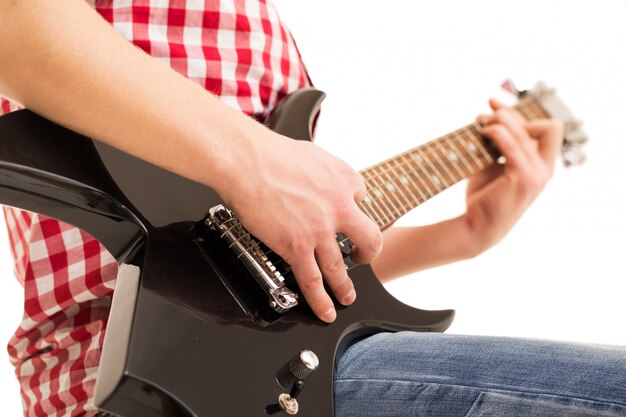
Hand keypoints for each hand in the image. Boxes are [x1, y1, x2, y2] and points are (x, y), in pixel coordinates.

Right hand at [219, 131, 382, 322]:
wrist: (246, 161)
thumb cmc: (270, 153)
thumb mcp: (313, 154)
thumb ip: (326, 171)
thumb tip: (323, 182)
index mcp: (345, 180)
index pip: (361, 198)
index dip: (351, 208)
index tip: (343, 215)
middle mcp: (340, 207)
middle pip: (369, 238)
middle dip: (368, 253)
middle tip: (361, 258)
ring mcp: (320, 230)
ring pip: (341, 268)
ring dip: (345, 286)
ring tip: (347, 296)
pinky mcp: (297, 247)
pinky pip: (313, 281)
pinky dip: (321, 301)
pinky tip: (325, 311)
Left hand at [465, 99, 562, 250]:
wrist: (475, 227)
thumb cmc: (482, 198)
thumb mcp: (492, 165)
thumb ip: (498, 144)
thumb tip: (488, 113)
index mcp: (542, 167)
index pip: (550, 129)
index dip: (524, 115)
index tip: (495, 107)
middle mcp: (545, 171)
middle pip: (547, 126)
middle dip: (515, 115)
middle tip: (486, 115)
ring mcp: (537, 176)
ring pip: (526, 132)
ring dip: (502, 121)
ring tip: (481, 123)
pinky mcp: (523, 179)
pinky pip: (513, 144)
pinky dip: (498, 133)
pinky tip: (484, 132)